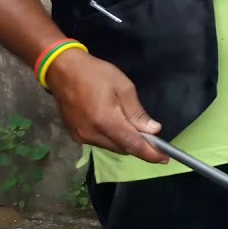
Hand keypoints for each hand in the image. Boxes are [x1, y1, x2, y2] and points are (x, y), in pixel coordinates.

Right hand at [46, 49, 168, 163]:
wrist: (62, 70)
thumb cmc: (96, 74)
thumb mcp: (123, 86)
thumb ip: (137, 112)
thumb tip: (153, 130)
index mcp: (106, 121)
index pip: (133, 144)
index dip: (150, 154)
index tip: (165, 159)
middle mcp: (92, 134)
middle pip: (123, 148)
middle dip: (139, 146)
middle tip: (152, 137)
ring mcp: (81, 137)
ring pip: (111, 147)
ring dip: (125, 142)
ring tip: (134, 128)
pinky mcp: (75, 135)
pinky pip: (100, 143)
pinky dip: (112, 138)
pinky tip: (116, 126)